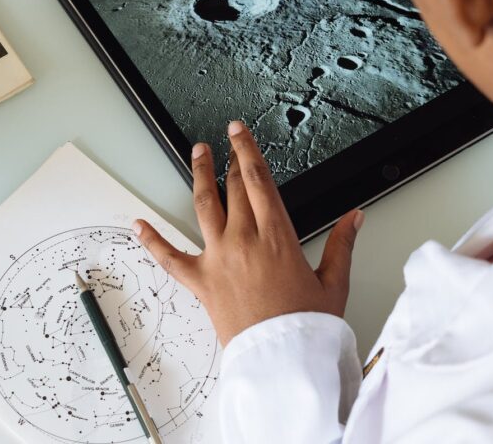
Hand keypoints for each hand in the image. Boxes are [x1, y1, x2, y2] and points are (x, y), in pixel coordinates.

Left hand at [134, 121, 364, 345]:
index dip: (247, 149)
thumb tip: (354, 217)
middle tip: (226, 142)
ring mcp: (218, 259)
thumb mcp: (333, 283)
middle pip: (233, 187)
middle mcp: (244, 240)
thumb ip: (342, 244)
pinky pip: (170, 258)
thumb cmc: (306, 326)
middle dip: (229, 160)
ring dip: (198, 176)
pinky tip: (138, 224)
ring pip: (203, 206)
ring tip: (196, 154)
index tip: (239, 131)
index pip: (258, 179)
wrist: (281, 361)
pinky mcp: (201, 282)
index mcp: (277, 236)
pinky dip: (152, 240)